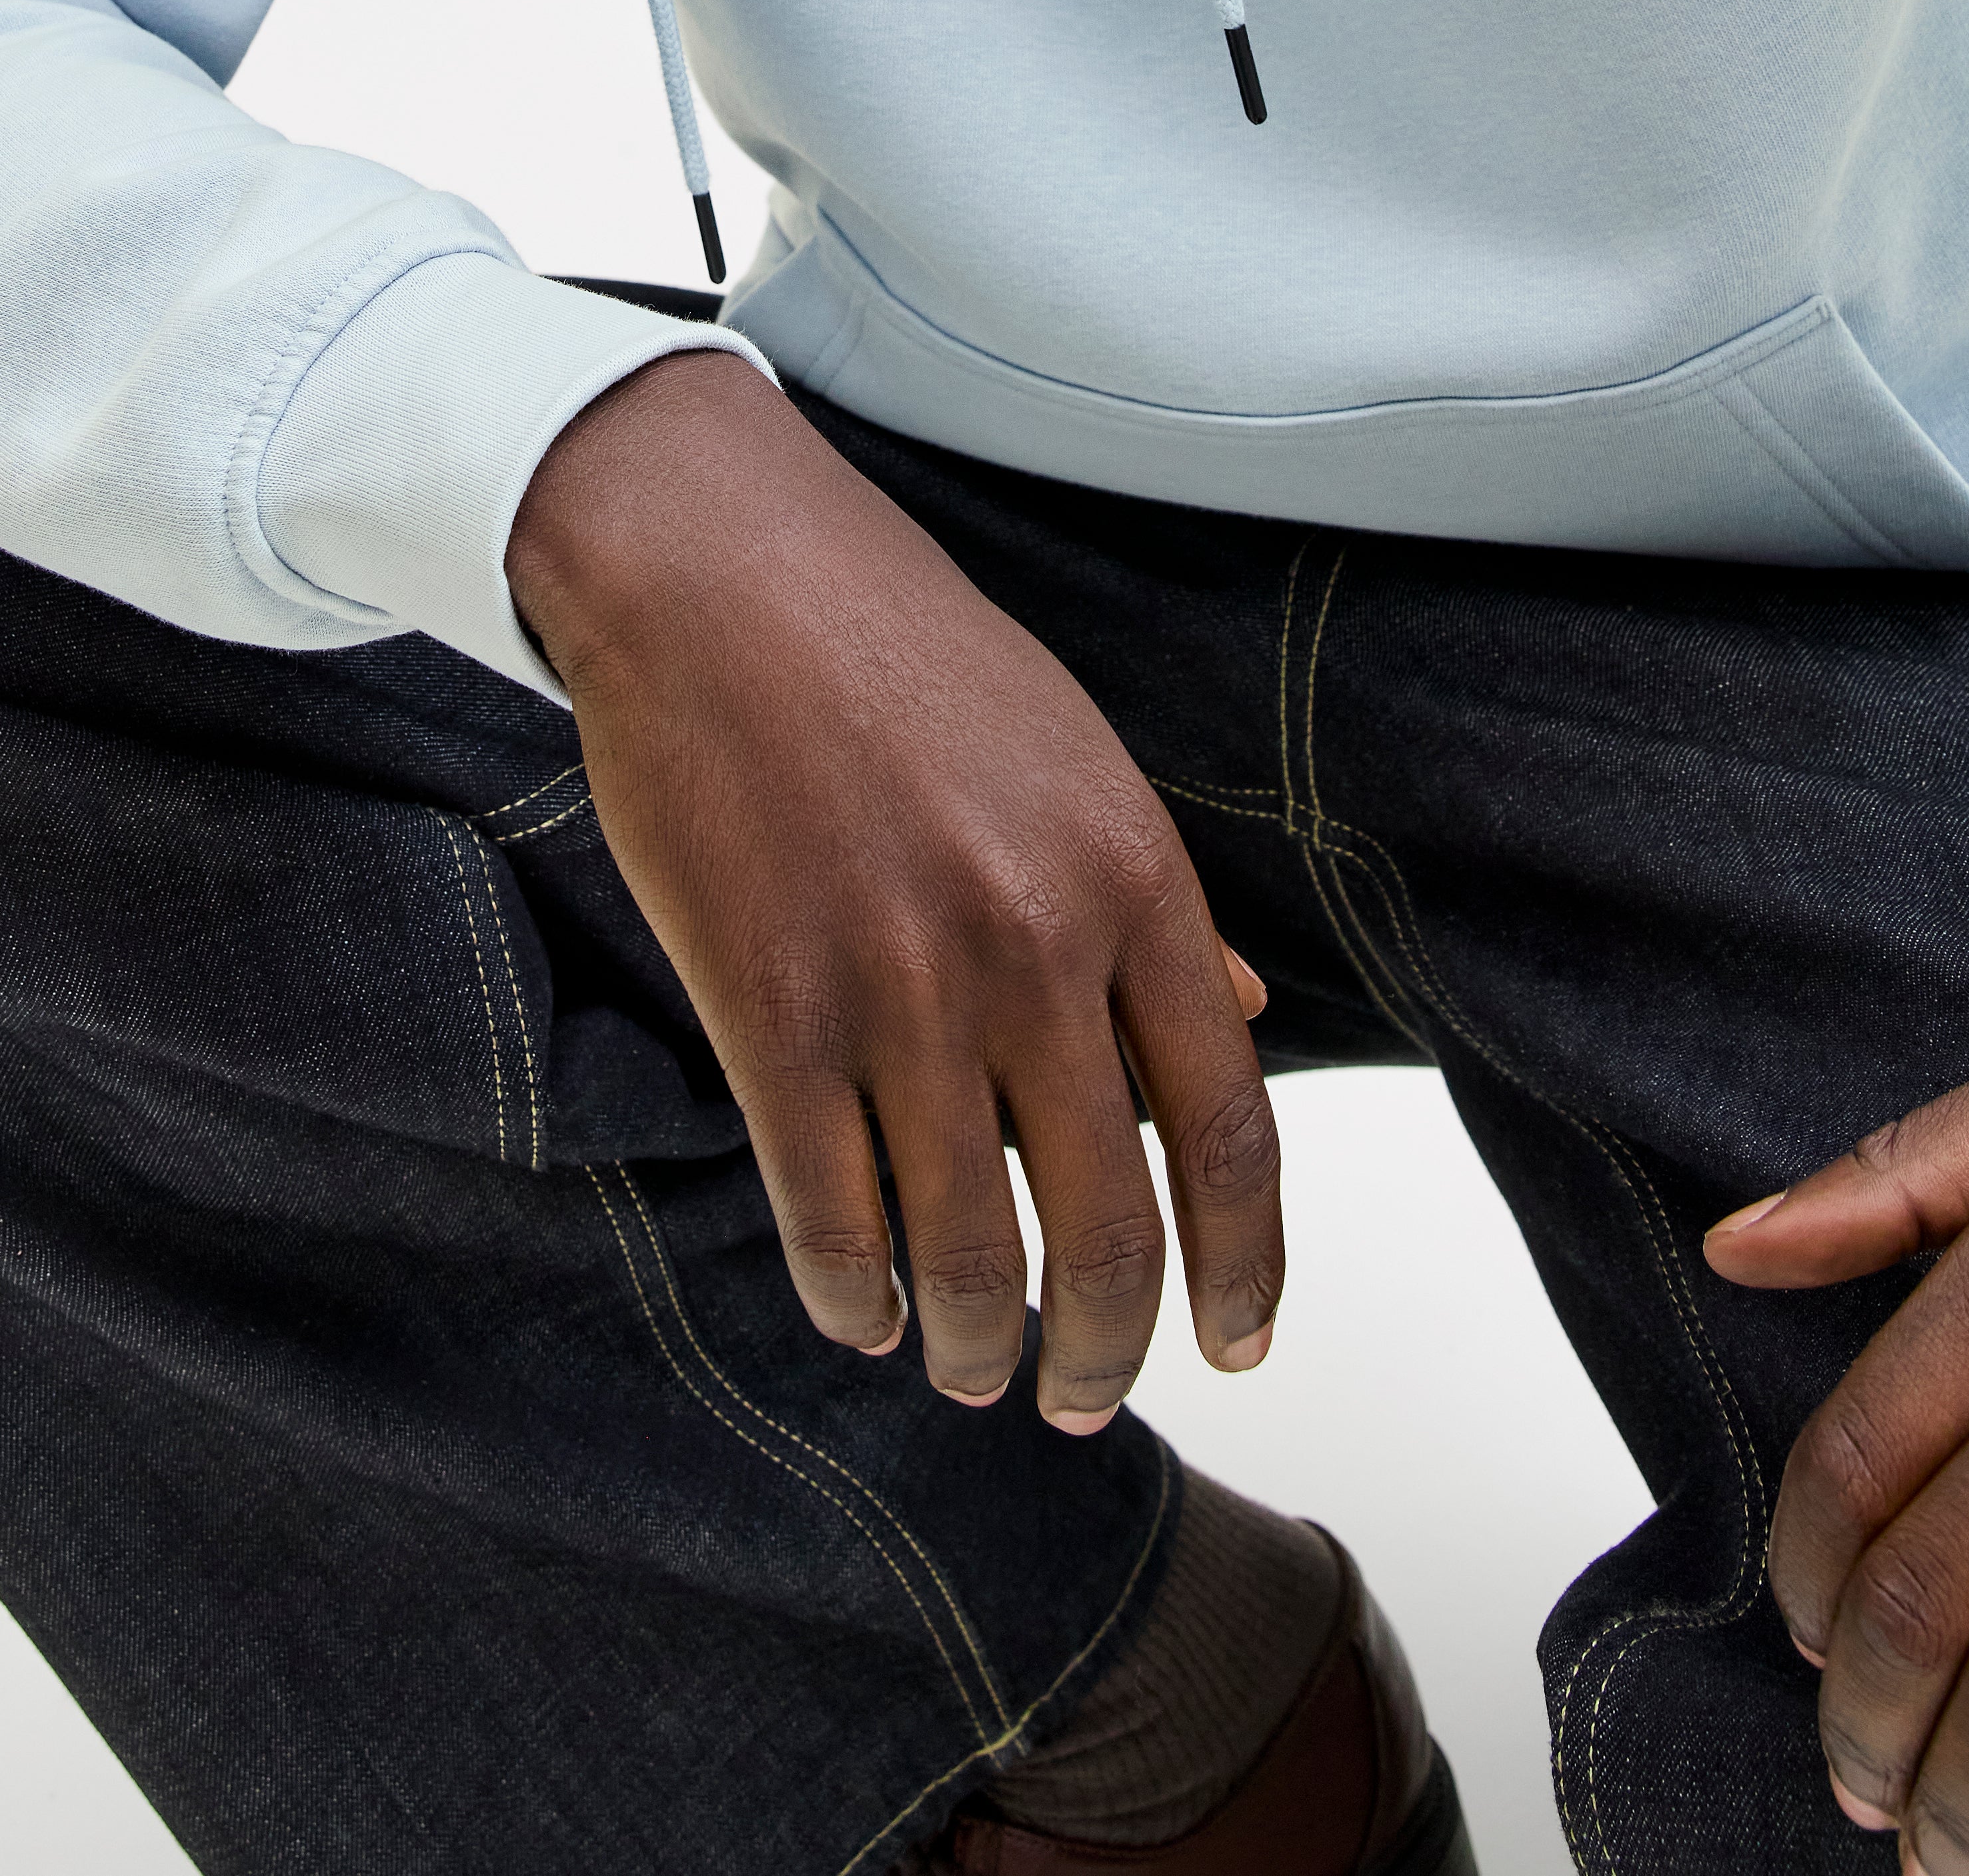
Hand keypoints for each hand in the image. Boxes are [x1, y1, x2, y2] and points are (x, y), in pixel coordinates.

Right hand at [507, 352, 1279, 1427]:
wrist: (722, 572)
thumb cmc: (901, 650)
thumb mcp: (1075, 758)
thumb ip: (1160, 907)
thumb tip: (1241, 1024)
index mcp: (1133, 879)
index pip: (1232, 1129)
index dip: (1247, 1265)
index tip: (1241, 1342)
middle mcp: (1033, 948)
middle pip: (1107, 1227)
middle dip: (1103, 1349)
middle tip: (1084, 1396)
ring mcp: (899, 991)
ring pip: (967, 1253)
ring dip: (977, 1346)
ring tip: (975, 1370)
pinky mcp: (770, 1016)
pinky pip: (832, 1221)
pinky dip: (857, 1300)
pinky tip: (867, 1318)